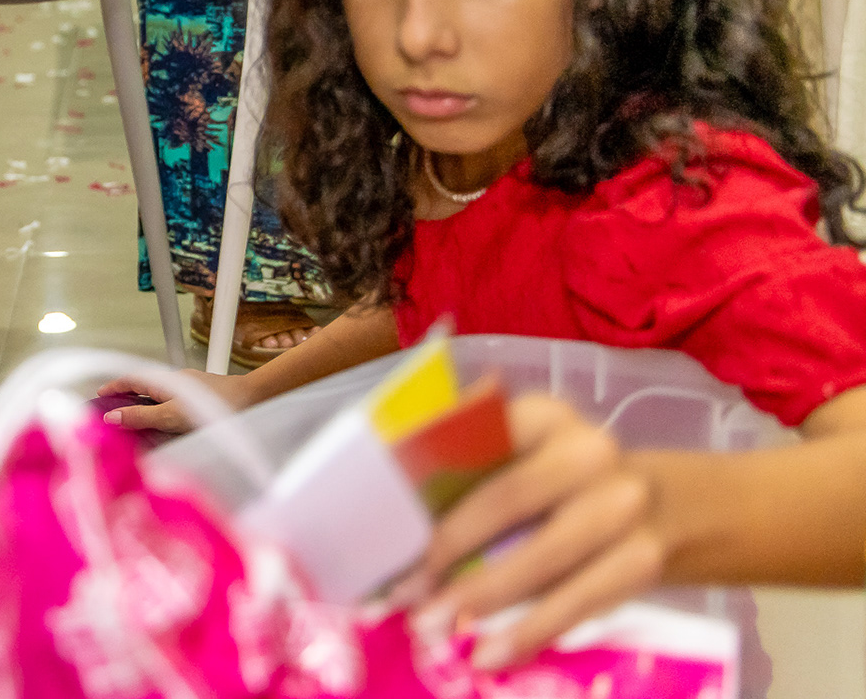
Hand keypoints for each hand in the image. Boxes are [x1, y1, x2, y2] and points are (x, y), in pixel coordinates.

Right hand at [95, 369, 249, 435]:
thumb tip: (111, 418)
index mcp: (162, 382)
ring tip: (134, 424)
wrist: (252, 400)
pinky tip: (166, 426)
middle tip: (112, 414)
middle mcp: (174, 382)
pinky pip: (172, 403)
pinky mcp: (201, 399)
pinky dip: (161, 412)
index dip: (113, 388)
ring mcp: (188, 390)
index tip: (98, 396)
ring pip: (158, 397)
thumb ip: (141, 416)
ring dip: (144, 407)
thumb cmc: (214, 407)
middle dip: (126, 399)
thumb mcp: (170, 416)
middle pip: (143, 388)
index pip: (130, 380)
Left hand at [398, 395, 663, 669]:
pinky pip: (575, 602)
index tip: (381, 519)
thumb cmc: (578, 487)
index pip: (475, 437)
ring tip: (431, 627)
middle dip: (442, 551)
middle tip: (400, 591)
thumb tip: (394, 520)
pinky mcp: (644, 561)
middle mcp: (588, 451)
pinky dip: (527, 633)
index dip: (424, 479)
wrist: (689, 510)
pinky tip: (490, 655)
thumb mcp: (535, 460)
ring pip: (538, 557)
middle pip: (502, 500)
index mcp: (546, 416)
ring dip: (477, 598)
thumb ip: (477, 474)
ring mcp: (622, 506)